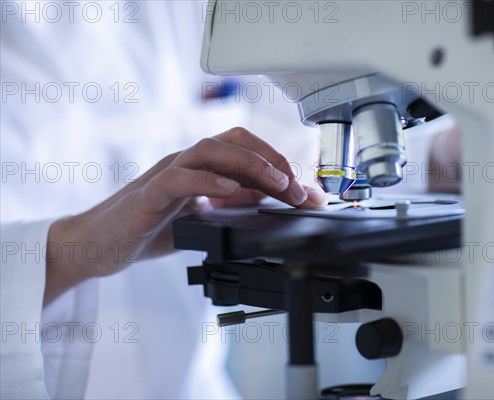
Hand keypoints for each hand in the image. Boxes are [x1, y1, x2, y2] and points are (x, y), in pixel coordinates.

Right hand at [44, 127, 326, 304]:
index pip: (246, 151)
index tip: (308, 193)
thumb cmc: (146, 228)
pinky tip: (231, 192)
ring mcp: (166, 175)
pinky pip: (180, 178)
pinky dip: (209, 181)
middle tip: (300, 190)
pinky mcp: (148, 195)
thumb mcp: (201, 217)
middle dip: (274, 161)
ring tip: (279, 185)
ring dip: (251, 165)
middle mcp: (186, 164)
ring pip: (211, 150)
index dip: (280, 165)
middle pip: (235, 141)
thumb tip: (269, 198)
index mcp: (201, 168)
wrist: (96, 246)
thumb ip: (232, 204)